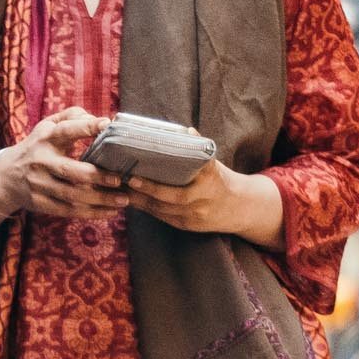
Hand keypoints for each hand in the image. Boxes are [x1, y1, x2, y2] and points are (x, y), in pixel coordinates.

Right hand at [0, 109, 124, 220]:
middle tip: (120, 179)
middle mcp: (41, 161)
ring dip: (100, 199)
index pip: (67, 130)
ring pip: (72, 195)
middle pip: (70, 171)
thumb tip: (101, 119)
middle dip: (97, 176)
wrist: (6, 176)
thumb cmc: (38, 146)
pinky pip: (69, 210)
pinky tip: (110, 212)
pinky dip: (91, 213)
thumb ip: (72, 117)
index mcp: (46, 138)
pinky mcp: (41, 203)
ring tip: (123, 200)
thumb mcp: (48, 126)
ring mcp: (40, 184)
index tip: (107, 125)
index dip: (87, 127)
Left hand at [125, 158, 285, 246]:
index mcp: (210, 182)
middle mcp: (202, 201)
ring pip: (162, 211)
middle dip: (143, 191)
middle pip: (168, 199)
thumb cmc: (220, 180)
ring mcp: (194, 217)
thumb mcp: (213, 162)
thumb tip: (186, 132)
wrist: (239, 208)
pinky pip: (162, 218)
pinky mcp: (186, 226)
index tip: (136, 175)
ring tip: (119, 190)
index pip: (179, 184)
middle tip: (123, 180)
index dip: (155, 182)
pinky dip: (146, 209)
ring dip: (139, 201)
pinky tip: (131, 200)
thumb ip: (198, 149)